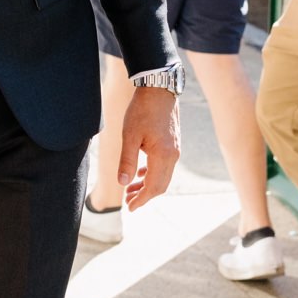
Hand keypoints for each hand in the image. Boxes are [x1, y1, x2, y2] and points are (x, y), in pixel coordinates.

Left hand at [117, 85, 179, 210]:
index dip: (141, 200)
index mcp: (163, 155)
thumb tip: (123, 183)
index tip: (129, 208)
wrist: (158, 89)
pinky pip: (165, 166)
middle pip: (161, 185)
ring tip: (130, 189)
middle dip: (144, 196)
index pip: (153, 187)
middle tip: (128, 201)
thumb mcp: (130, 135)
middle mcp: (173, 155)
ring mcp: (175, 150)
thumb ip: (127, 161)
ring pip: (163, 176)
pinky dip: (152, 174)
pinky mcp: (173, 144)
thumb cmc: (142, 110)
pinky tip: (140, 173)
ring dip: (148, 185)